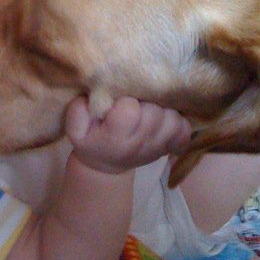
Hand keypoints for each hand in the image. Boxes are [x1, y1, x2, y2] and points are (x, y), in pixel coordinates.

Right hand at [64, 96, 190, 173]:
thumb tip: (94, 95)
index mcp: (115, 136)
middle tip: (135, 100)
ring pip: (173, 118)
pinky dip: (179, 122)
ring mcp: (158, 147)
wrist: (105, 164)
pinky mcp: (170, 147)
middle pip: (155, 112)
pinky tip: (165, 119)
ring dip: (163, 109)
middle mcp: (140, 143)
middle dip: (146, 101)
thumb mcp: (75, 128)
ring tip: (149, 107)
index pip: (130, 109)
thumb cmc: (90, 139)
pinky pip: (185, 131)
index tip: (118, 100)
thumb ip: (79, 110)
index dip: (125, 99)